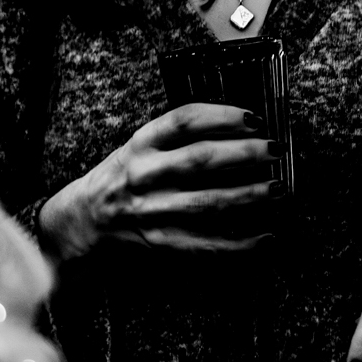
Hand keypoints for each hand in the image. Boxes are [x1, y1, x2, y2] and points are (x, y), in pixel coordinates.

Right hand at [38, 103, 282, 259]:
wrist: (82, 218)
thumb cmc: (121, 176)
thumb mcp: (140, 146)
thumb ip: (178, 136)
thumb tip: (242, 127)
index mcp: (140, 144)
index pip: (185, 120)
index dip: (224, 116)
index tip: (255, 118)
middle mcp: (144, 175)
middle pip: (203, 160)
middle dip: (246, 154)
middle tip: (277, 151)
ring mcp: (151, 211)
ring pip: (209, 202)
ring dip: (250, 195)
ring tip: (279, 188)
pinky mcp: (160, 242)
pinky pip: (206, 244)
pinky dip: (240, 243)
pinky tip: (267, 237)